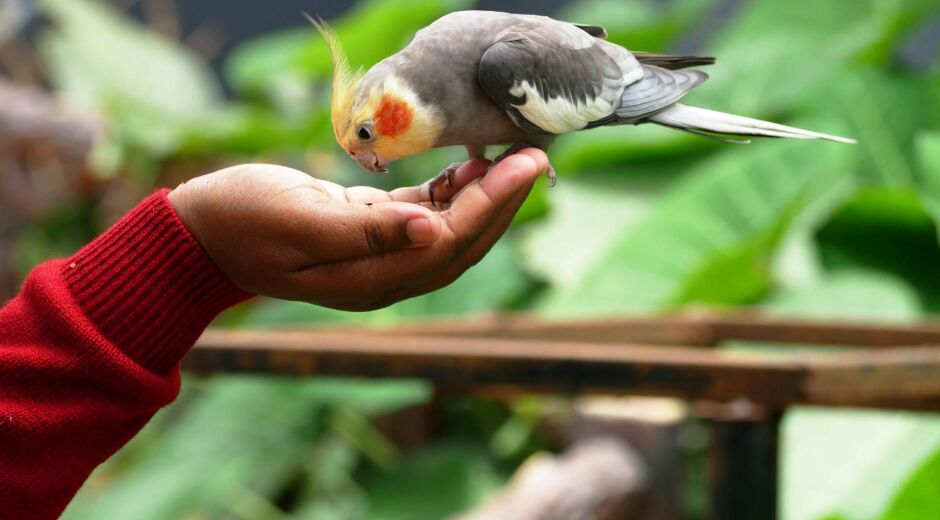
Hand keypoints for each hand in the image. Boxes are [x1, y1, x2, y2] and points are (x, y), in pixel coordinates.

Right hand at [168, 149, 547, 310]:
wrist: (201, 232)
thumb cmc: (242, 222)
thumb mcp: (300, 223)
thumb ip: (366, 233)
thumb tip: (433, 230)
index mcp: (371, 280)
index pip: (450, 244)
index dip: (493, 206)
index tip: (526, 166)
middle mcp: (383, 274)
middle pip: (462, 242)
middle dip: (503, 201)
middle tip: (537, 156)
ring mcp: (377, 255)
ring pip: (449, 228)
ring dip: (484, 195)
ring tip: (514, 155)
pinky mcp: (368, 230)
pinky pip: (424, 214)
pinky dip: (451, 191)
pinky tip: (470, 164)